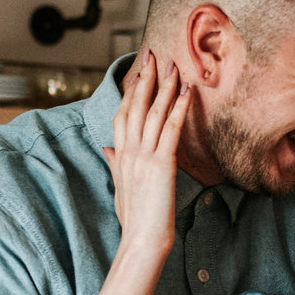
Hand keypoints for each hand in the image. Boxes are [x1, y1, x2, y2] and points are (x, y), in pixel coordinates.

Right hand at [103, 50, 190, 258]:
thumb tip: (107, 147)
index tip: (138, 71)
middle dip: (144, 78)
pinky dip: (179, 108)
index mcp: (120, 155)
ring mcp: (144, 156)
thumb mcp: (120, 186)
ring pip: (152, 113)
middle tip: (152, 54)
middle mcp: (129, 151)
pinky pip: (170, 129)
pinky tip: (187, 92)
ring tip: (172, 65)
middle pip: (135, 106)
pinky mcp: (161, 164)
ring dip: (163, 86)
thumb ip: (114, 163)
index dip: (130, 90)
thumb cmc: (134, 219)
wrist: (142, 240)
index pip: (122, 114)